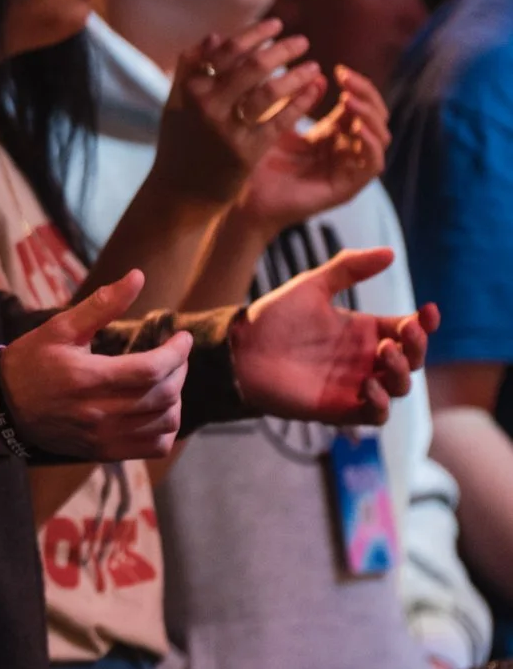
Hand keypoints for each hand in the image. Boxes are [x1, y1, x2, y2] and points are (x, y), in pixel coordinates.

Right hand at [1, 271, 191, 459]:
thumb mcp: (60, 328)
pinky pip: (153, 447)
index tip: (182, 338)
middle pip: (163, 396)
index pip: (151, 369)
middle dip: (179, 371)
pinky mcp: (104, 451)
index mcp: (87, 377)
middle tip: (176, 356)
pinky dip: (166, 429)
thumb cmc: (32, 361)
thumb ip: (101, 305)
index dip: (176, 353)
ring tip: (167, 381)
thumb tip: (137, 277)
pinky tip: (158, 410)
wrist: (3, 407)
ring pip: (164, 423)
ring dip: (176, 399)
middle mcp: (99, 412)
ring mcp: (103, 436)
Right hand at [150, 20, 323, 205]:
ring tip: (313, 67)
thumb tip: (215, 35)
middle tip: (302, 41)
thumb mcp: (178, 104)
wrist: (179, 193)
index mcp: (188, 89)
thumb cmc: (181, 144)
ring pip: (270, 91)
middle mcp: (206, 105)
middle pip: (252, 66)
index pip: (225, 50)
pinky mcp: (246, 152)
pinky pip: (281, 121)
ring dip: (297, 75)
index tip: (277, 24)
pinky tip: (314, 92)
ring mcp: (226, 129)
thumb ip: (192, 69)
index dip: (253, 33)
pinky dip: (301, 102)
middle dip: (282, 49)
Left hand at [235, 248, 432, 423]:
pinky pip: (375, 415)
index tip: (427, 310)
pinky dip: (380, 404)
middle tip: (401, 333)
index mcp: (363, 330)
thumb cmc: (274, 318)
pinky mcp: (339, 409)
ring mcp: (355, 385)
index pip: (407, 330)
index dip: (423, 323)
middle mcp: (364, 359)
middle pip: (411, 359)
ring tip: (383, 351)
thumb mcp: (312, 286)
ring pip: (399, 387)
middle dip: (416, 347)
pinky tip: (370, 385)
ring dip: (400, 371)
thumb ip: (348, 268)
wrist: (240, 349)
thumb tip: (390, 253)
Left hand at [238, 65, 388, 230]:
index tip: (338, 69)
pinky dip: (370, 144)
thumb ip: (296, 102)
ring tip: (350, 101)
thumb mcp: (276, 124)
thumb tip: (318, 74)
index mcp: (330, 133)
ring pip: (379, 137)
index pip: (358, 104)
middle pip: (374, 116)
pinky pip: (372, 164)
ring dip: (369, 115)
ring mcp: (348, 169)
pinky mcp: (348, 188)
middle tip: (347, 79)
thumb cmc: (255, 162)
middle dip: (365, 94)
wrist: (243, 200)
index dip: (355, 86)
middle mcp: (344, 149)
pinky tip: (356, 128)